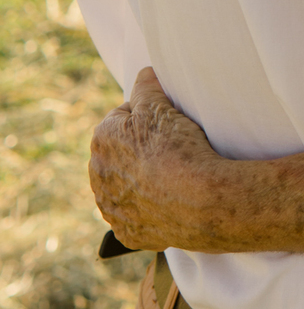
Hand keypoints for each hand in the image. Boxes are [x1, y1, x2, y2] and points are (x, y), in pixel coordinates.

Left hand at [89, 67, 230, 251]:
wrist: (201, 202)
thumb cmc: (180, 149)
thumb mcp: (162, 106)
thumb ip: (147, 87)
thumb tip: (144, 73)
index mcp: (102, 140)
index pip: (122, 116)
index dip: (148, 116)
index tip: (168, 123)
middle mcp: (98, 176)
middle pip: (120, 152)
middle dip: (139, 149)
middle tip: (171, 147)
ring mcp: (111, 209)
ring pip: (125, 186)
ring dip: (140, 180)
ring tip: (171, 174)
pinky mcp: (127, 234)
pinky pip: (135, 216)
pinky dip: (149, 208)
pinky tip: (168, 200)